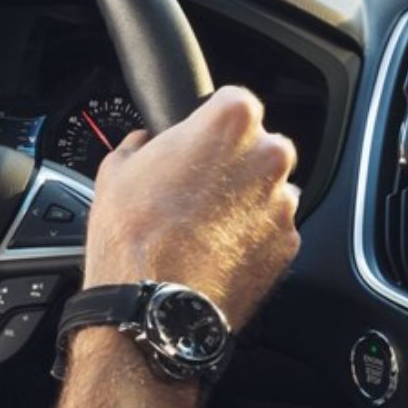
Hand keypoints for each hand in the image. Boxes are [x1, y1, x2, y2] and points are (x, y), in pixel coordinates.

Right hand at [81, 86, 299, 327]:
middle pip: (259, 145)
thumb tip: (145, 143)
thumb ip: (143, 144)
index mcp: (231, 121)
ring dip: (245, 201)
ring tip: (205, 226)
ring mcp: (283, 203)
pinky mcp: (289, 244)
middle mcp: (268, 156)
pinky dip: (253, 236)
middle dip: (234, 162)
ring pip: (270, 189)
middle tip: (198, 188)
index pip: (235, 101)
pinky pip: (273, 229)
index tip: (198, 142)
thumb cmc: (134, 237)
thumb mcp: (118, 169)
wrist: (154, 306)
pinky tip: (218, 251)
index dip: (211, 123)